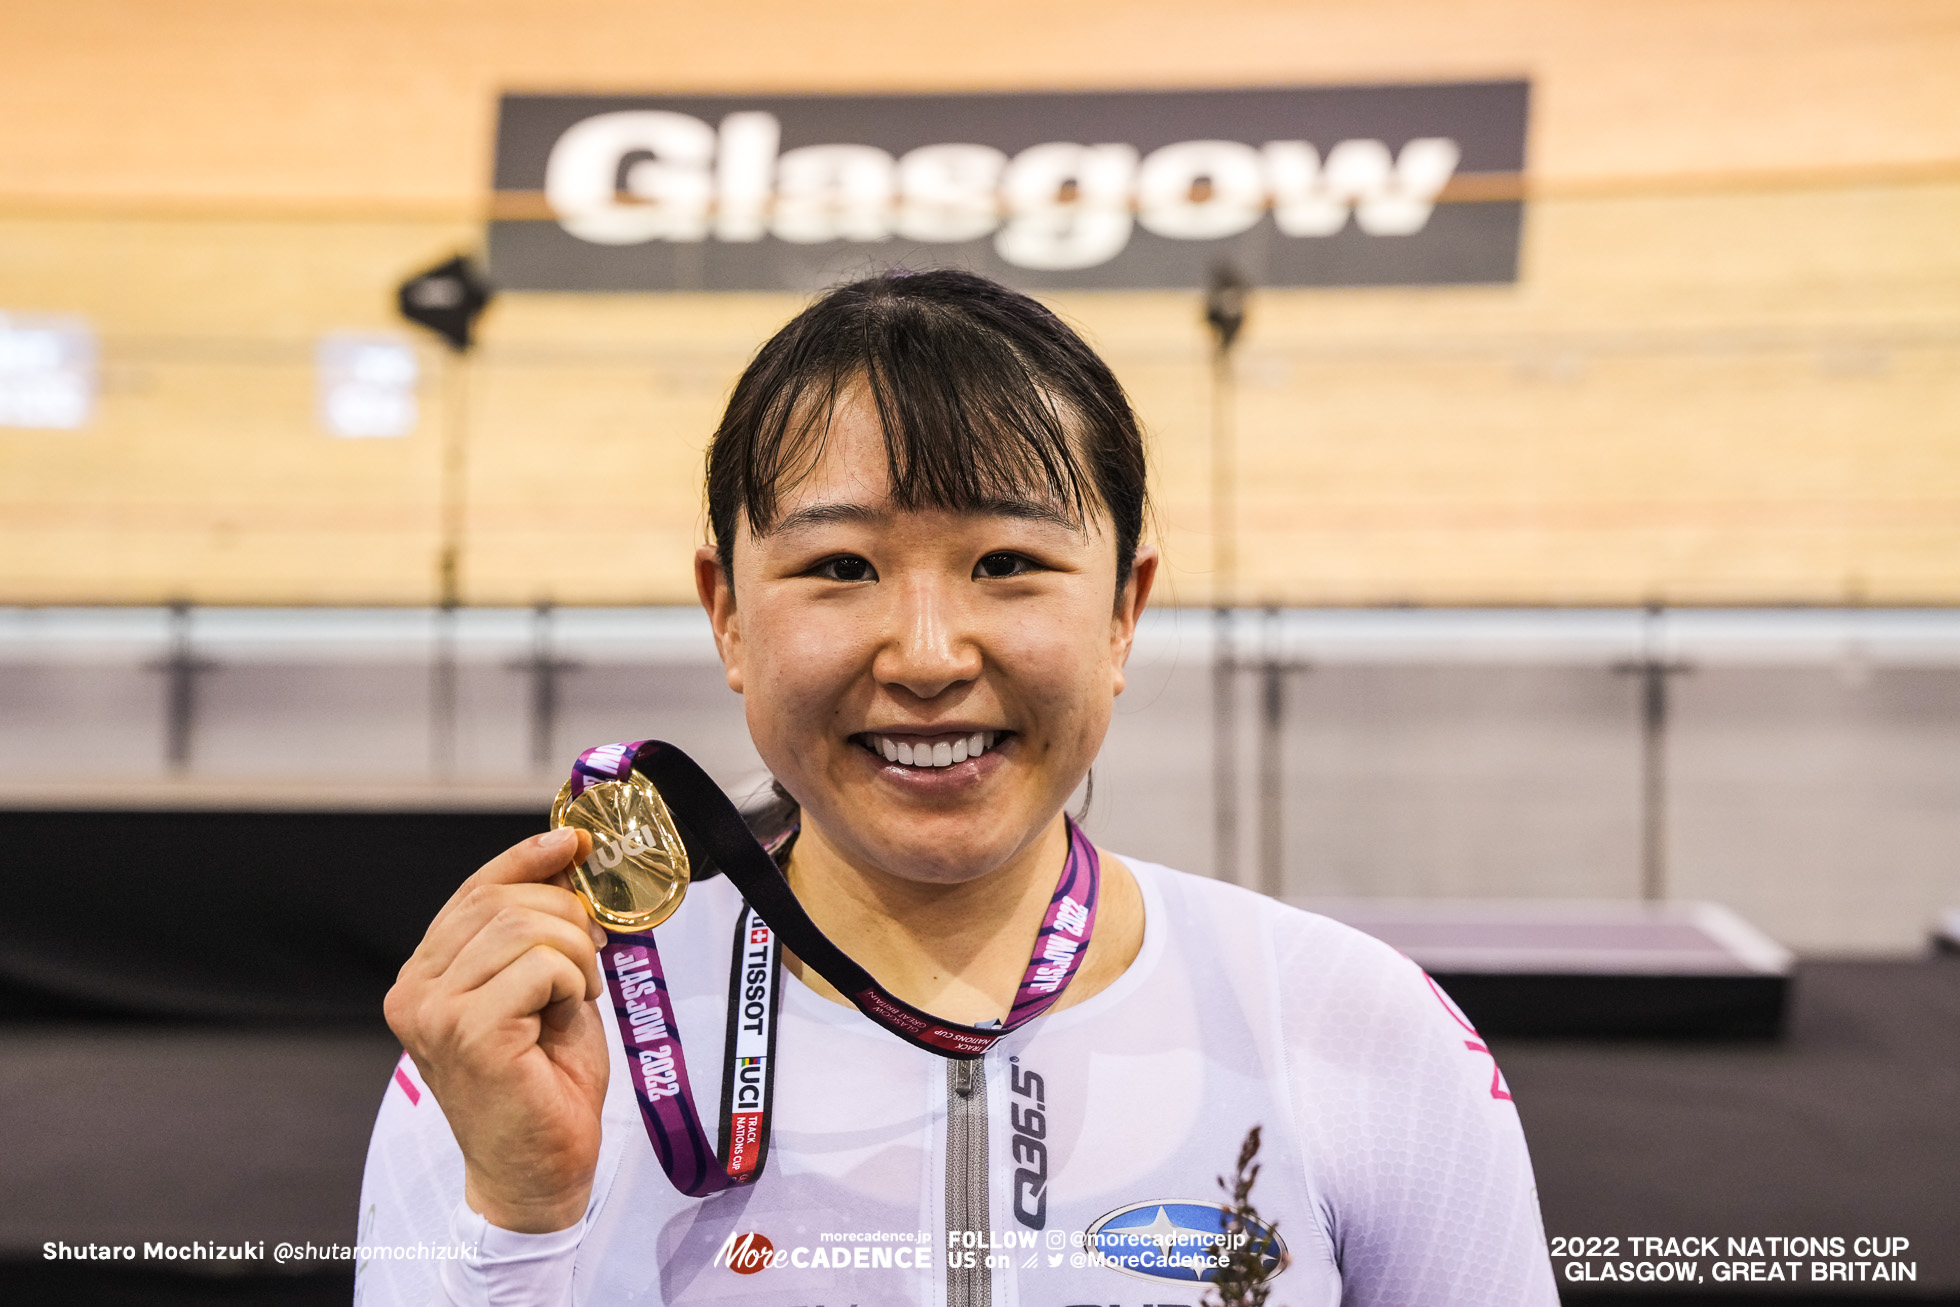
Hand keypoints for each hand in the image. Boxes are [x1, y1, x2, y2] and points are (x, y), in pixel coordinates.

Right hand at [385, 827, 609, 1232]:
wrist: (540, 1170)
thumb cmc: (543, 1085)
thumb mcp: (542, 990)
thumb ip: (539, 935)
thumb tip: (567, 863)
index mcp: (424, 977)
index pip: (473, 892)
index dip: (525, 858)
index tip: (571, 842)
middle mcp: (415, 991)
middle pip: (501, 902)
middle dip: (565, 916)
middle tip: (591, 955)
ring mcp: (435, 1012)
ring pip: (524, 928)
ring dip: (574, 952)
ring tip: (578, 992)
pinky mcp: (469, 1032)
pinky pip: (539, 966)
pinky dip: (571, 980)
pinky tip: (568, 1011)